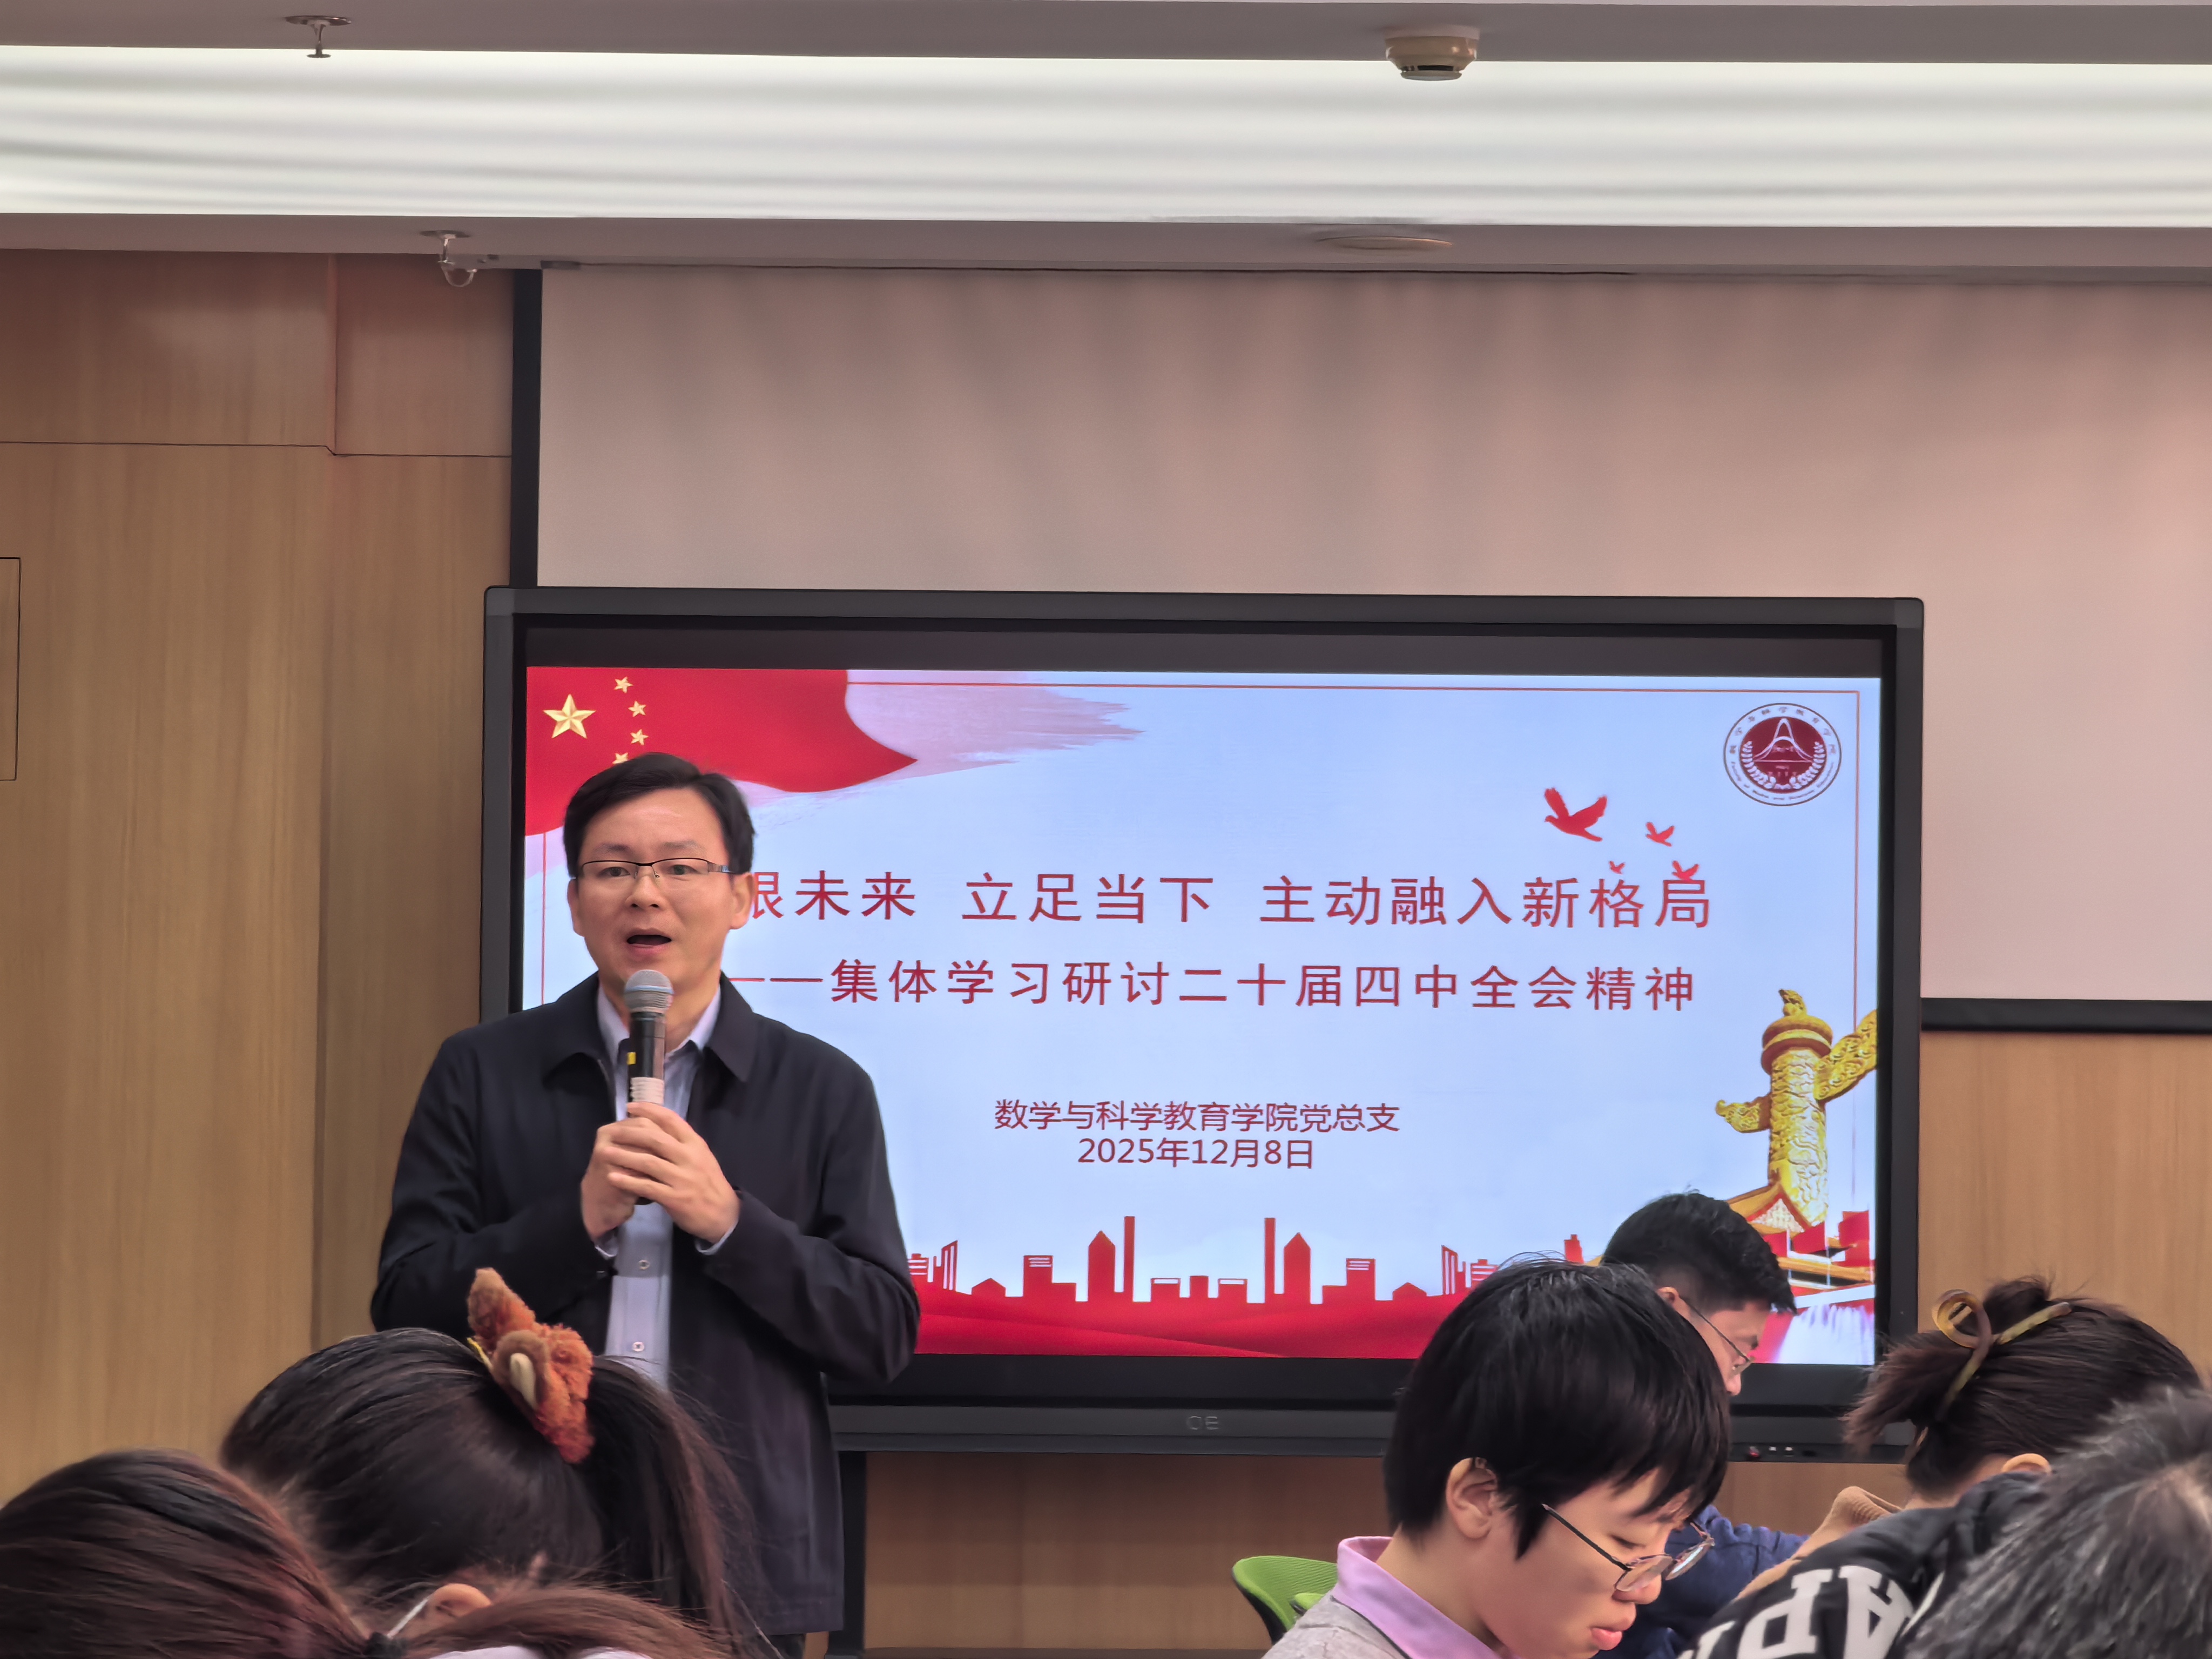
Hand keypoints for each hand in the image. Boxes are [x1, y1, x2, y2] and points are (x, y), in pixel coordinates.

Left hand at [593, 1102, 740, 1243]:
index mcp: (695, 1144)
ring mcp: (682, 1178)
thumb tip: (656, 1126)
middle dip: (630, 1133)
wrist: (723, 1214)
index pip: (671, 1120)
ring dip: (624, 1156)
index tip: (630, 1106)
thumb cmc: (708, 1183)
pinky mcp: (675, 1198)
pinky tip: (613, 1177)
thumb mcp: (701, 1157)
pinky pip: (647, 1187)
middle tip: (611, 1131)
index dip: (649, 1110)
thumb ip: (681, 1143)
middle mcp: (690, 1157)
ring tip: (605, 1152)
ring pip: (649, 1162)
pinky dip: (628, 1181)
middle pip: (656, 1139)